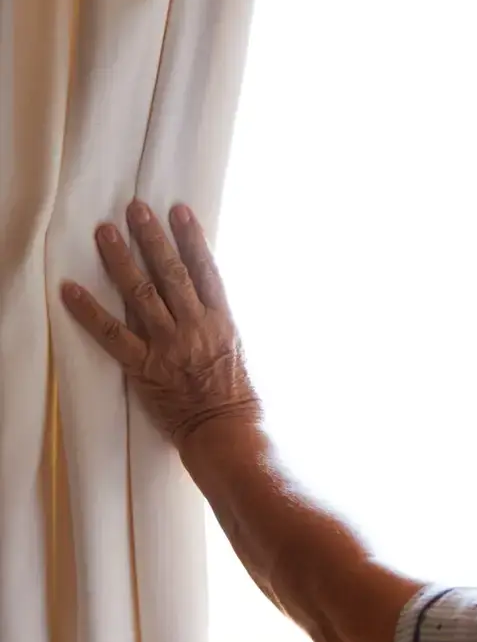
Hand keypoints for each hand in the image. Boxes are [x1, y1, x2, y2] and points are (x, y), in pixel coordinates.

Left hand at [61, 200, 260, 445]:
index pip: (207, 272)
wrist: (227, 432)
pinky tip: (70, 289)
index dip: (192, 239)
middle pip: (171, 274)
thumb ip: (220, 326)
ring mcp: (169, 346)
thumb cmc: (239, 399)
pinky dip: (89, 311)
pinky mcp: (145, 366)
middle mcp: (196, 327)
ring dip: (121, 261)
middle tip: (136, 209)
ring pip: (142, 294)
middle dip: (153, 238)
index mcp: (223, 323)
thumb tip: (207, 303)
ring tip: (106, 233)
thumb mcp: (240, 353)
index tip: (180, 211)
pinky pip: (111, 334)